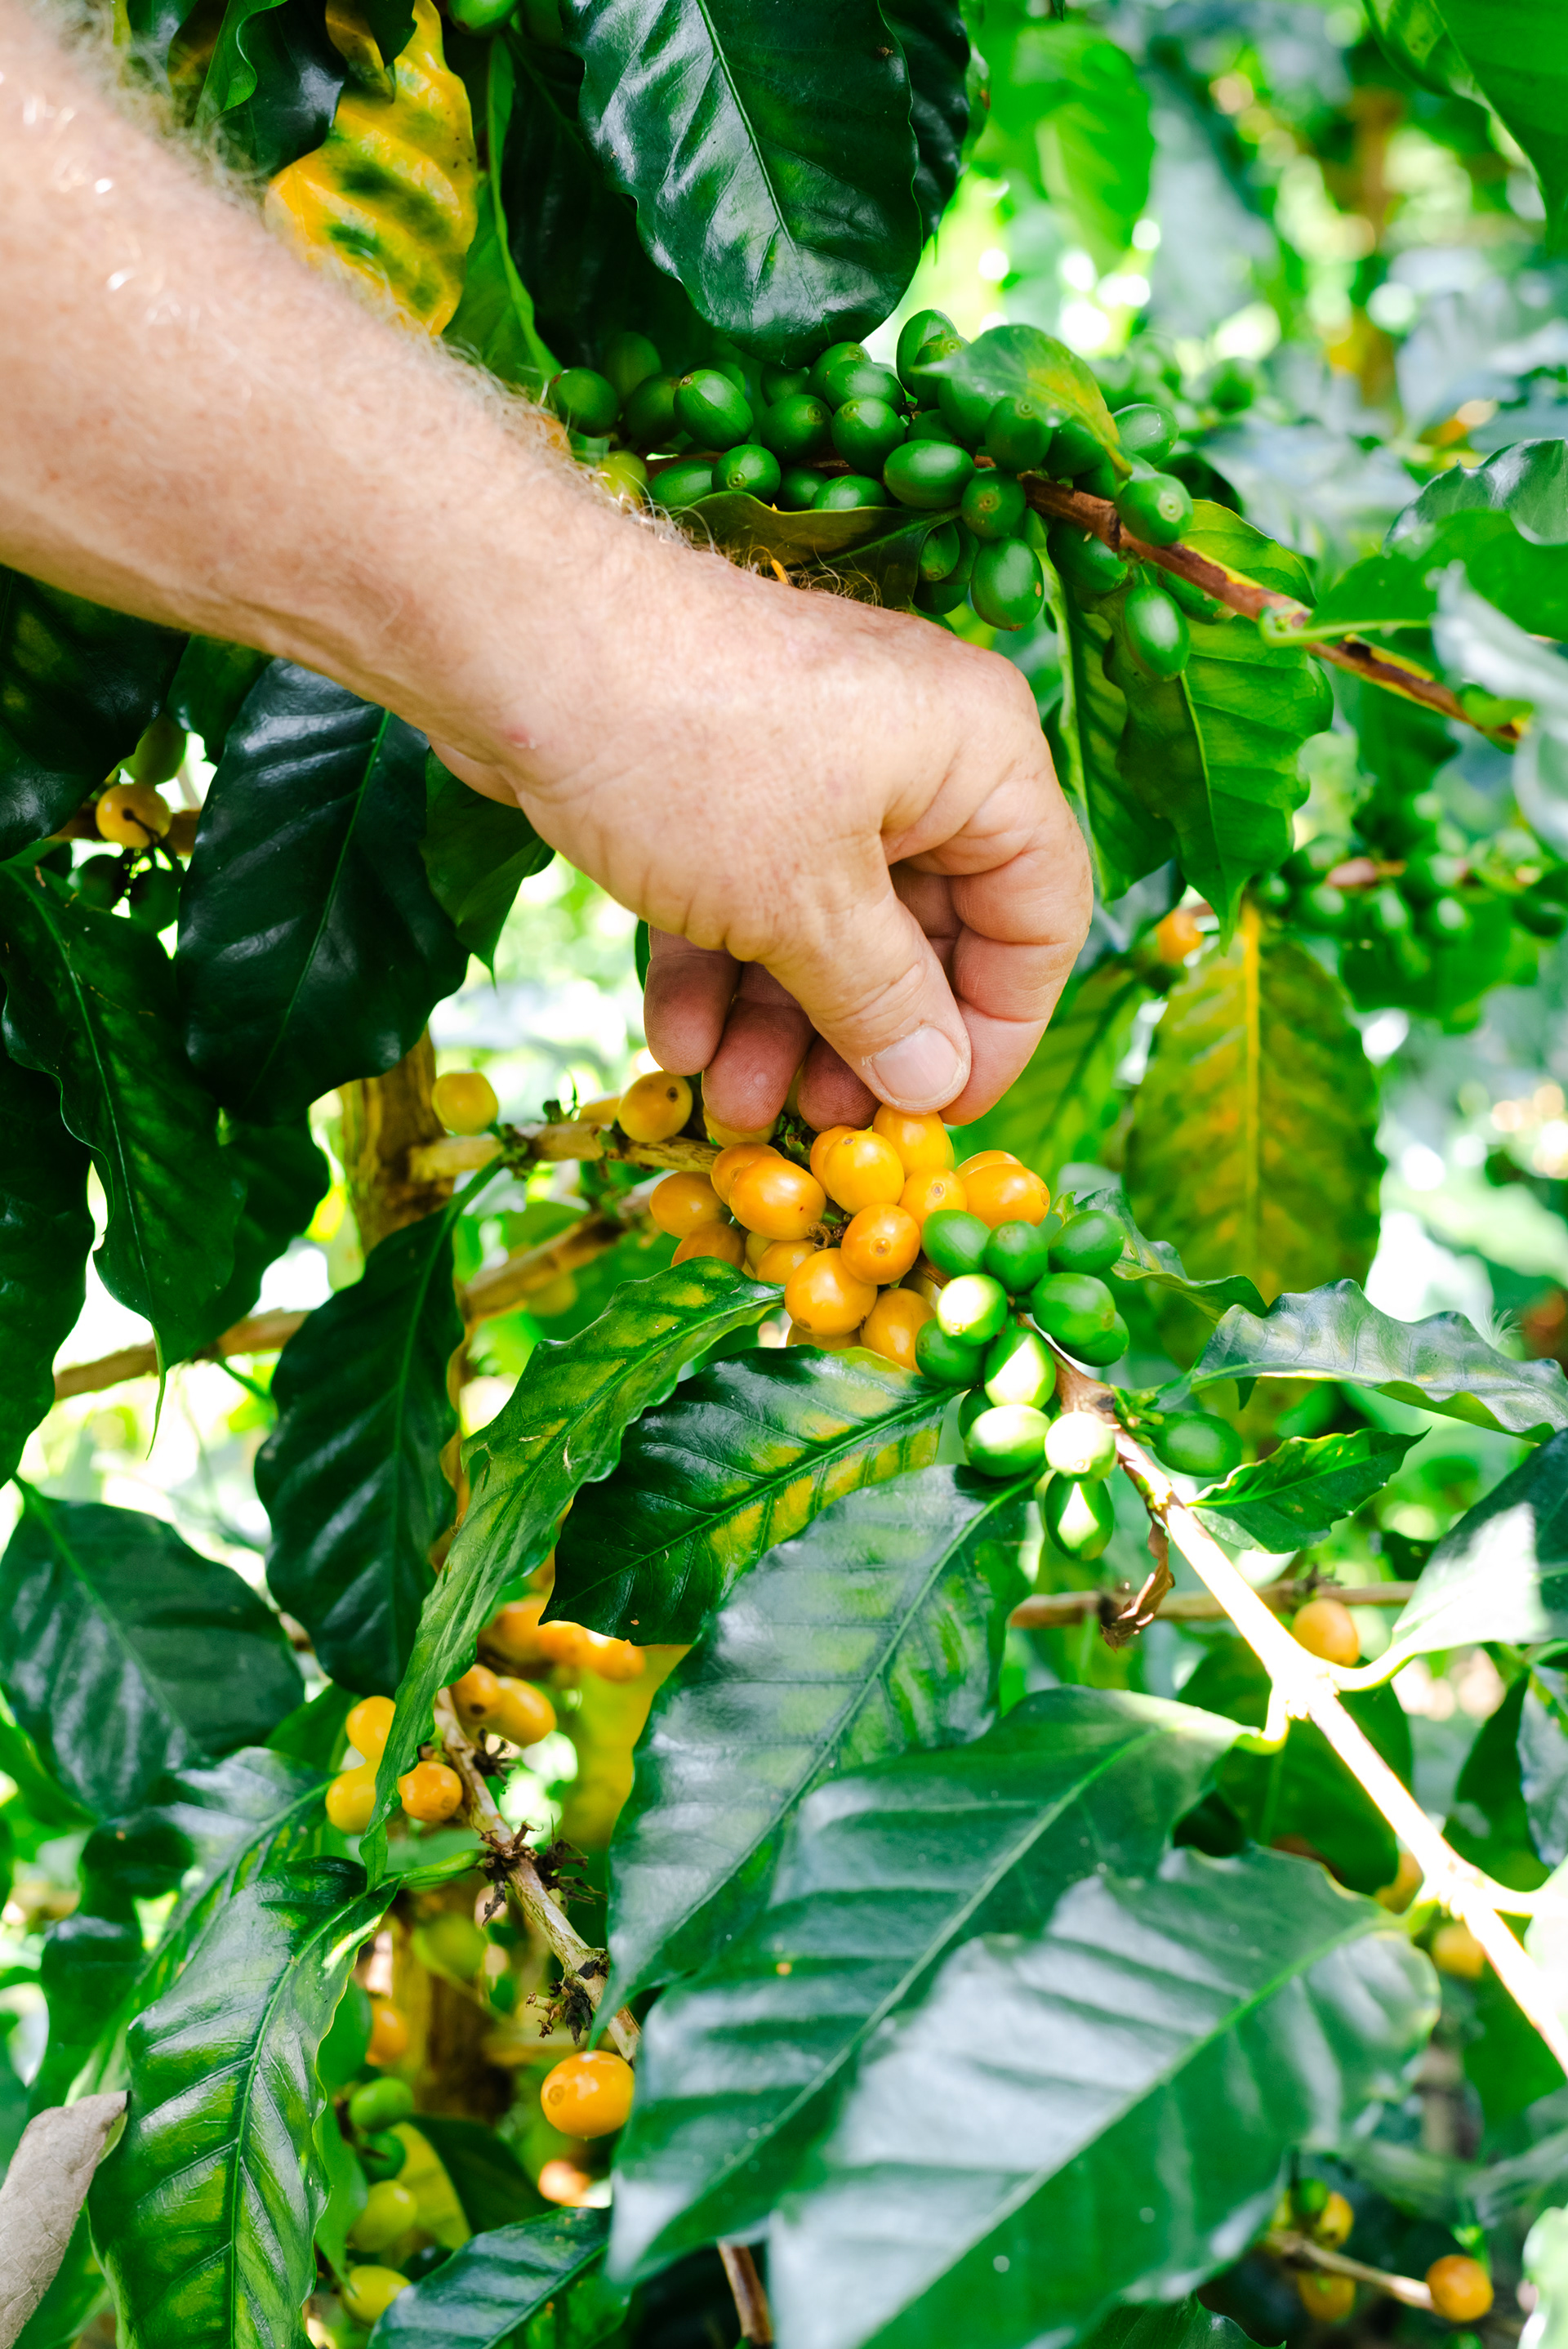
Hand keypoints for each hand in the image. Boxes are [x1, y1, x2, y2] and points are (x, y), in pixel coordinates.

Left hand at [432, 522, 1090, 1132]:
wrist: (509, 637)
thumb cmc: (689, 754)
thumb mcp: (803, 905)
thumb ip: (883, 1002)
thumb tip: (935, 1084)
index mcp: (979, 753)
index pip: (1039, 914)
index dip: (999, 1028)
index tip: (941, 1115)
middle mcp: (912, 751)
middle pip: (925, 929)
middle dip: (864, 1039)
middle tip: (823, 1127)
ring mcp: (811, 761)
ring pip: (825, 923)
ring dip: (780, 1025)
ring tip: (732, 1108)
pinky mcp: (721, 779)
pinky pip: (747, 893)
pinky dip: (720, 968)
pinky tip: (678, 1046)